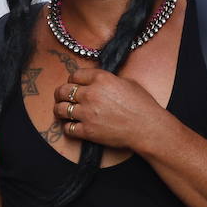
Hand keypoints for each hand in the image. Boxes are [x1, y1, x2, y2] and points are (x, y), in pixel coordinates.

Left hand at [52, 68, 168, 150]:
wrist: (147, 128)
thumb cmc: (142, 105)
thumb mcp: (128, 82)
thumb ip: (109, 80)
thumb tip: (99, 81)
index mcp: (101, 79)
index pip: (75, 75)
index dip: (73, 80)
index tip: (73, 84)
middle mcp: (91, 94)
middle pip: (63, 90)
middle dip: (60, 93)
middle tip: (61, 97)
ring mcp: (87, 113)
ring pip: (60, 109)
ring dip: (60, 110)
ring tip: (62, 111)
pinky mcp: (87, 131)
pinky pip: (68, 128)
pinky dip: (68, 127)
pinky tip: (72, 126)